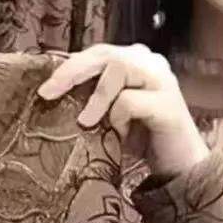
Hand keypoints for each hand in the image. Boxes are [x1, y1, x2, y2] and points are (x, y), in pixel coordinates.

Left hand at [37, 43, 209, 179]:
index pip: (97, 53)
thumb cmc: (142, 141)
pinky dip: (117, 118)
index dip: (69, 67)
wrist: (178, 168)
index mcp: (136, 62)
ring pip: (118, 68)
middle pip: (104, 54)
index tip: (45, 88)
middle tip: (48, 93)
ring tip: (86, 122)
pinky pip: (128, 101)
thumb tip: (52, 95)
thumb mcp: (110, 116)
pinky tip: (121, 136)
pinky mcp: (168, 103)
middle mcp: (150, 63)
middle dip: (71, 72)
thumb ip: (92, 99)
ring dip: (97, 97)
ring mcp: (162, 80)